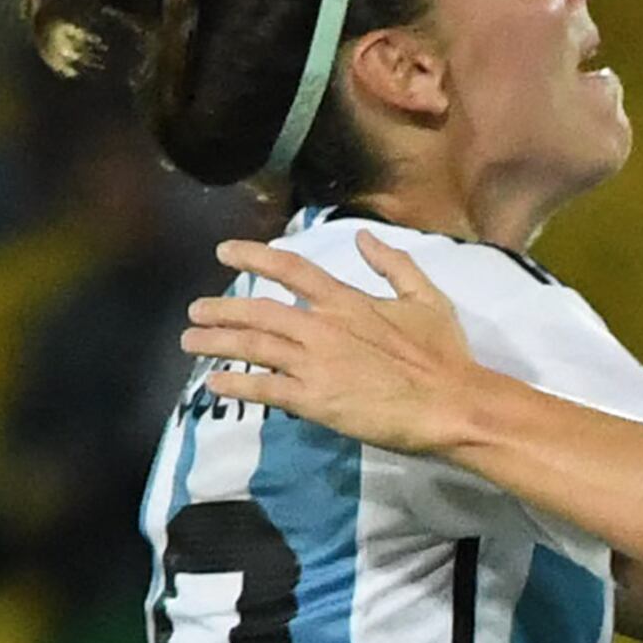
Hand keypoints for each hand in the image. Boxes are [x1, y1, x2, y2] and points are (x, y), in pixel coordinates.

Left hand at [182, 230, 480, 454]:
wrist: (451, 405)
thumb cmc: (444, 355)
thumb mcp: (428, 298)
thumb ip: (394, 265)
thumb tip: (363, 238)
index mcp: (347, 300)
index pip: (290, 269)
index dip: (253, 256)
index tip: (225, 252)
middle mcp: (322, 326)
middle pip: (257, 310)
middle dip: (221, 309)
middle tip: (195, 311)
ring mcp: (315, 363)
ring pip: (253, 346)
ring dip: (216, 342)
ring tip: (190, 342)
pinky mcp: (314, 399)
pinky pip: (264, 388)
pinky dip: (236, 382)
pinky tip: (214, 381)